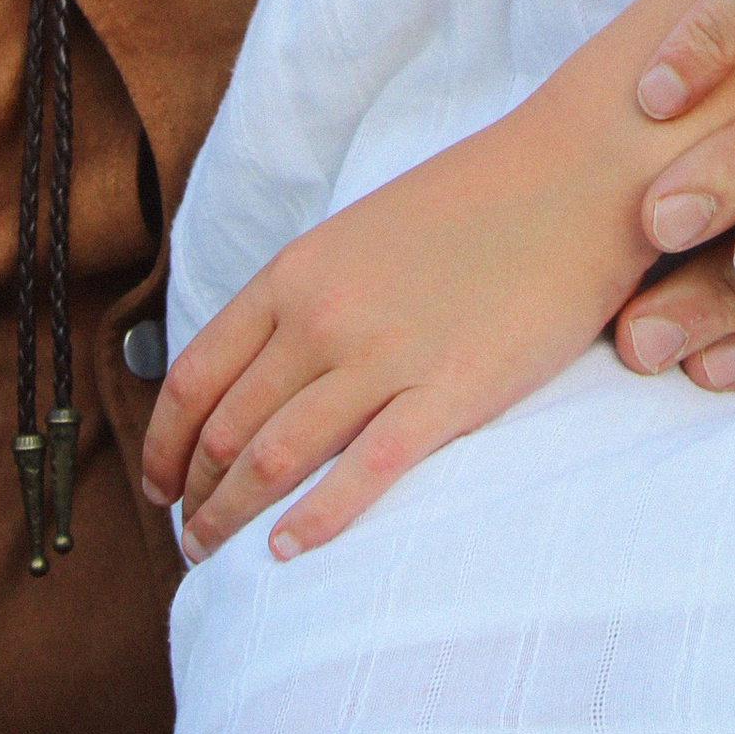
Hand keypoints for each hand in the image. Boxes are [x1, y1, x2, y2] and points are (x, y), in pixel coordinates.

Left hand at [143, 87, 653, 566]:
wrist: (575, 177)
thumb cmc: (477, 202)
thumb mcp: (364, 233)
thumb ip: (312, 294)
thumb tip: (266, 362)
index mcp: (299, 272)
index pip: (196, 375)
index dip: (163, 442)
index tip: (159, 486)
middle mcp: (326, 315)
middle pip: (226, 428)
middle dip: (194, 495)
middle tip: (189, 538)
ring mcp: (386, 355)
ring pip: (276, 458)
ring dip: (232, 517)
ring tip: (217, 556)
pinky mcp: (451, 393)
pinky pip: (364, 471)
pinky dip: (315, 520)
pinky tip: (289, 550)